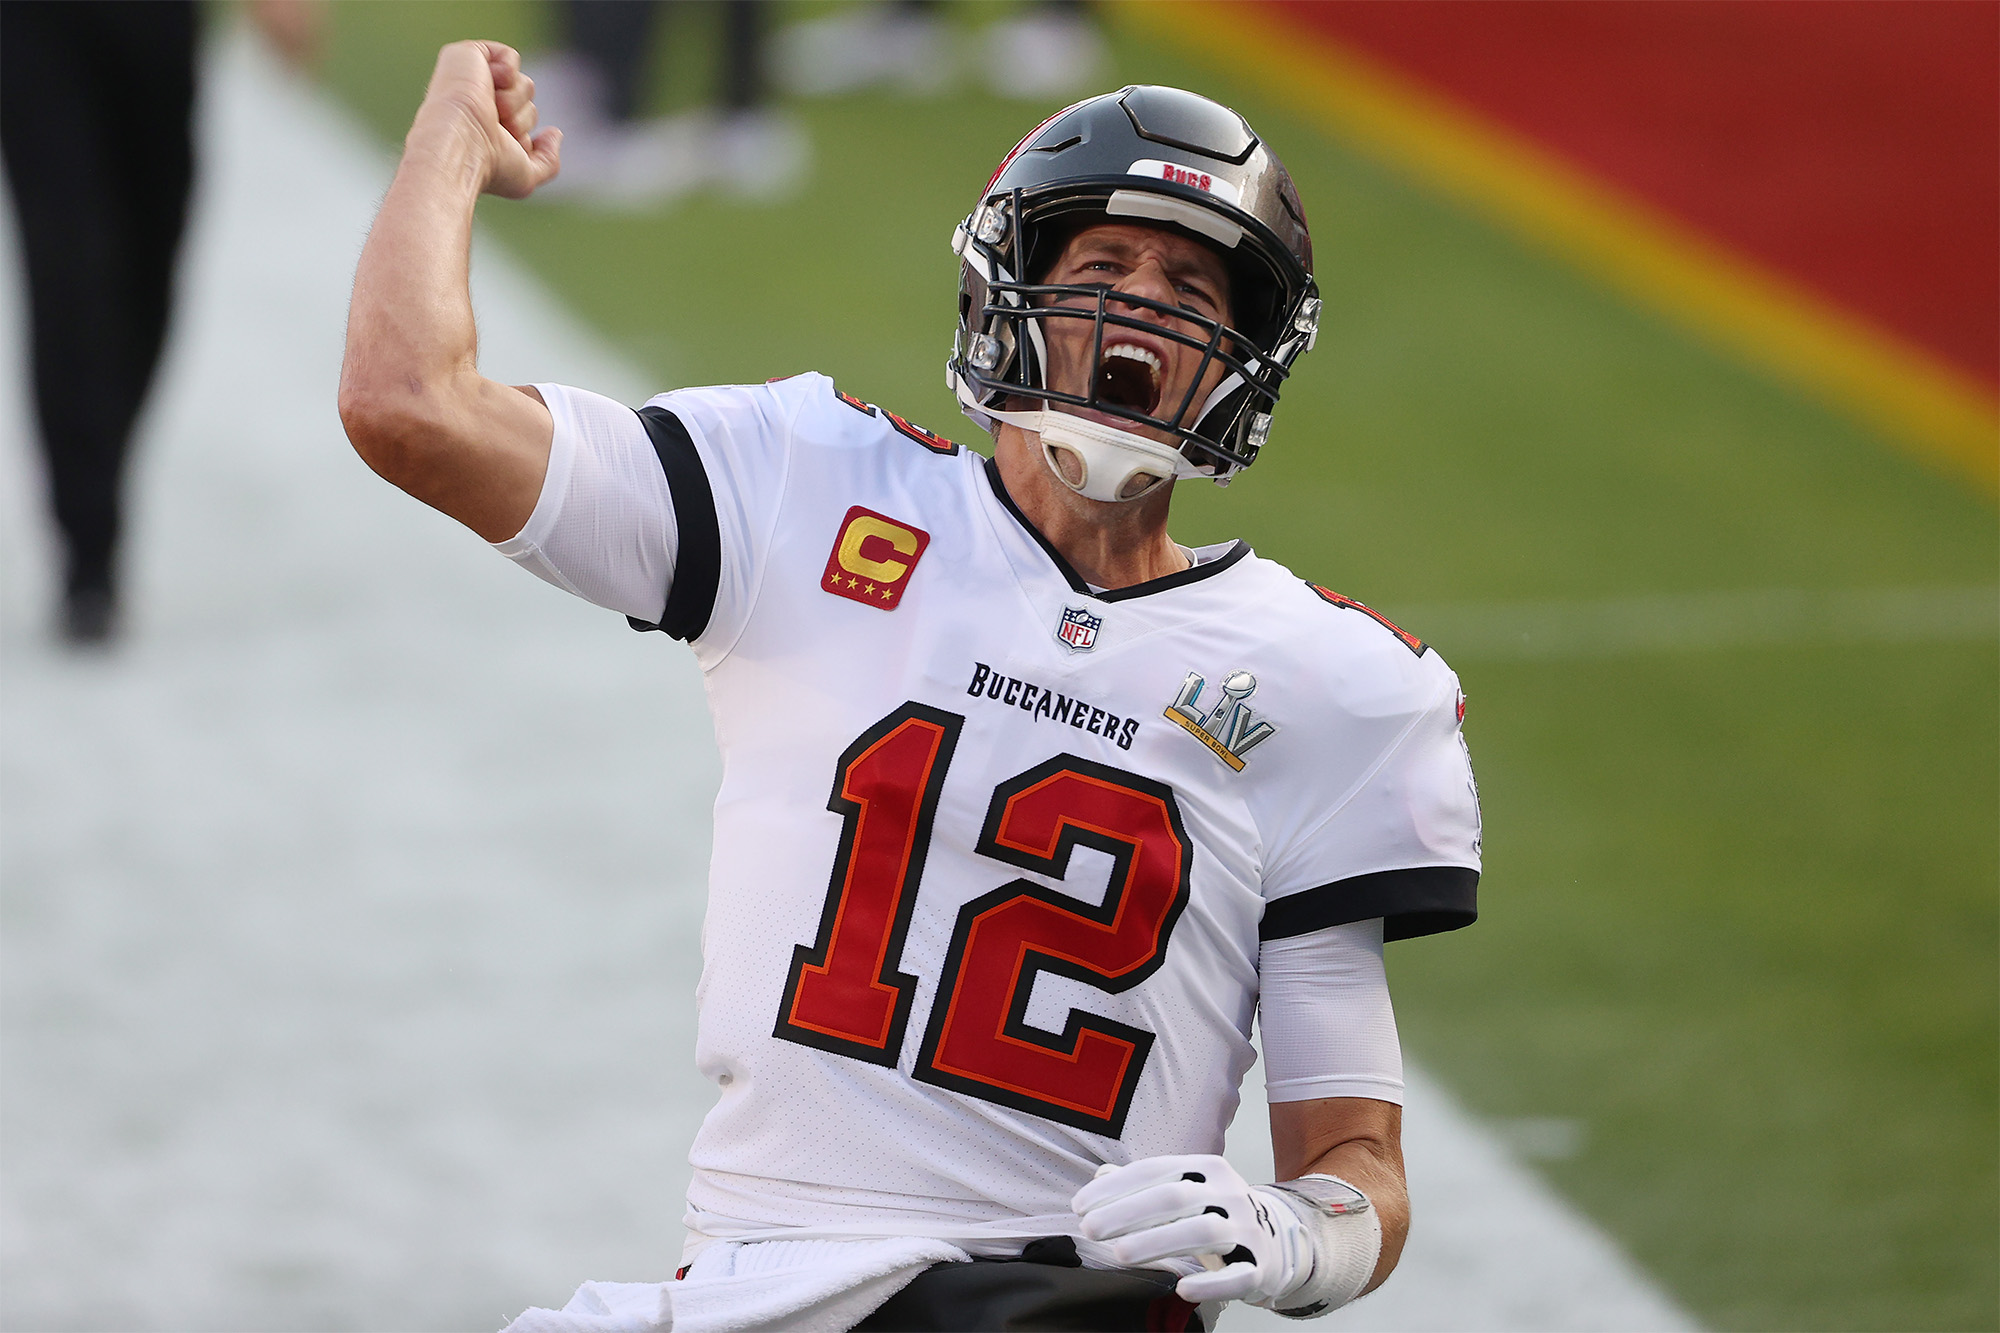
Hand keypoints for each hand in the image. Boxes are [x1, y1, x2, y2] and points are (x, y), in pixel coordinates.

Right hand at [414, 40, 560, 198]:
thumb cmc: (487, 167)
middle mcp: (477, 105)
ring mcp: (470, 81)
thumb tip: (554, 133)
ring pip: (525, 84)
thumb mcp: (526, 178)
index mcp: (485, 130)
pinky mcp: (466, 56)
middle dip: (520, 119)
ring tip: (489, 110)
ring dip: (514, 101)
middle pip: (528, 103)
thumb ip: (548, 161)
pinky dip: (507, 71)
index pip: (525, 125)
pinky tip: (487, 82)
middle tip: (495, 127)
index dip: (522, 137)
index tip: (501, 148)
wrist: (461, 144)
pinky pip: (510, 56)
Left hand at [1072, 1154, 1308, 1305]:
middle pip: (1174, 1198)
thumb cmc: (1213, 1213)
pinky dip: (1211, 1284)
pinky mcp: (1259, 1265)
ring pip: (1202, 1232)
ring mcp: (1246, 1228)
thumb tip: (1100, 1176)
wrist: (1274, 1239)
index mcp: (1206, 1166)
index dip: (1115, 1188)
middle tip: (1090, 1230)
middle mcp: (1228, 1191)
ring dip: (1157, 1242)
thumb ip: (1142, 1184)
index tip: (1080, 1207)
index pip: (1154, 1171)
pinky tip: (1182, 1289)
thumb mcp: (1183, 1190)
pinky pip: (1238, 1275)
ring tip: (1119, 1256)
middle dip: (1127, 1213)